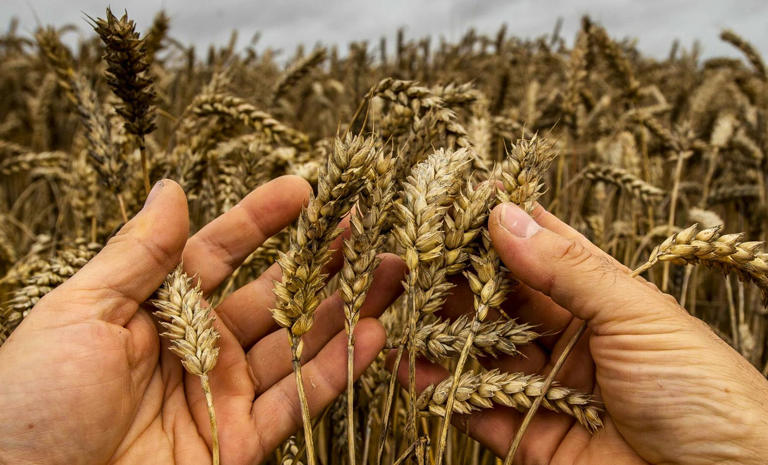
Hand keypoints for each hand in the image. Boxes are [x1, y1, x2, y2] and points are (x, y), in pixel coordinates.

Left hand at [0, 177, 404, 464]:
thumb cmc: (30, 402)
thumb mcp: (78, 313)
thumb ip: (138, 254)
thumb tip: (172, 188)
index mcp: (155, 311)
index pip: (219, 253)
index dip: (262, 220)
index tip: (306, 189)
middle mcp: (196, 349)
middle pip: (273, 296)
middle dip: (323, 262)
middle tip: (372, 229)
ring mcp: (222, 397)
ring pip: (297, 344)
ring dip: (347, 309)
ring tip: (393, 273)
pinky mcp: (239, 446)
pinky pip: (296, 402)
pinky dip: (337, 370)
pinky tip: (372, 334)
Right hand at [397, 202, 767, 464]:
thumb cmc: (703, 389)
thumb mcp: (637, 313)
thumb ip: (566, 269)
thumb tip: (504, 216)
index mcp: (601, 298)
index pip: (537, 251)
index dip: (495, 227)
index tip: (448, 204)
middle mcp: (570, 339)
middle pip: (499, 303)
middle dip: (453, 283)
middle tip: (404, 259)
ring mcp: (550, 389)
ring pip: (482, 355)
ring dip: (438, 335)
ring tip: (393, 310)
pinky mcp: (535, 440)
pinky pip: (480, 411)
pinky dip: (444, 392)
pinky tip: (409, 370)